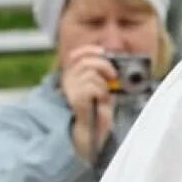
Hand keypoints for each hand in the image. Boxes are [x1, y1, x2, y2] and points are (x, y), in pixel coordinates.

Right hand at [60, 44, 116, 162]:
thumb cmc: (98, 110)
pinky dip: (102, 92)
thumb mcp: (101, 87)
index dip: (89, 50)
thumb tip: (111, 61)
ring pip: (91, 73)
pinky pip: (93, 86)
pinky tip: (101, 101)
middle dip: (104, 65)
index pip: (76, 55)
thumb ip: (102, 74)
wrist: (93, 131)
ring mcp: (70, 89)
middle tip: (113, 76)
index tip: (103, 52)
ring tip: (104, 96)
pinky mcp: (76, 98)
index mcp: (72, 75)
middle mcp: (68, 80)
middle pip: (86, 61)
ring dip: (104, 84)